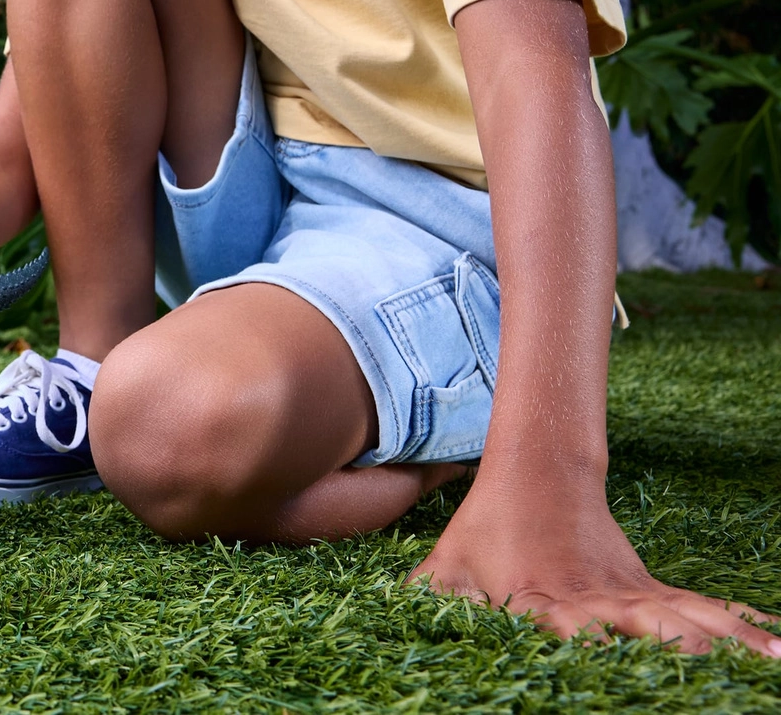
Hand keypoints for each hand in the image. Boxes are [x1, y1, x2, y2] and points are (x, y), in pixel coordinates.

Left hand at [412, 472, 779, 655]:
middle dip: (678, 650)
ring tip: (773, 663)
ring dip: (729, 642)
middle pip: (643, 626)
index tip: (607, 668)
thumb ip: (431, 598)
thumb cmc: (482, 535)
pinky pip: (705, 608)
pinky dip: (745, 625)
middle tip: (707, 670)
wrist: (533, 475)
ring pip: (688, 617)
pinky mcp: (651, 588)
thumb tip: (400, 617)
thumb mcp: (445, 568)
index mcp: (542, 601)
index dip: (586, 650)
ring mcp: (629, 593)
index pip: (565, 631)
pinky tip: (778, 647)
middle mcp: (594, 600)